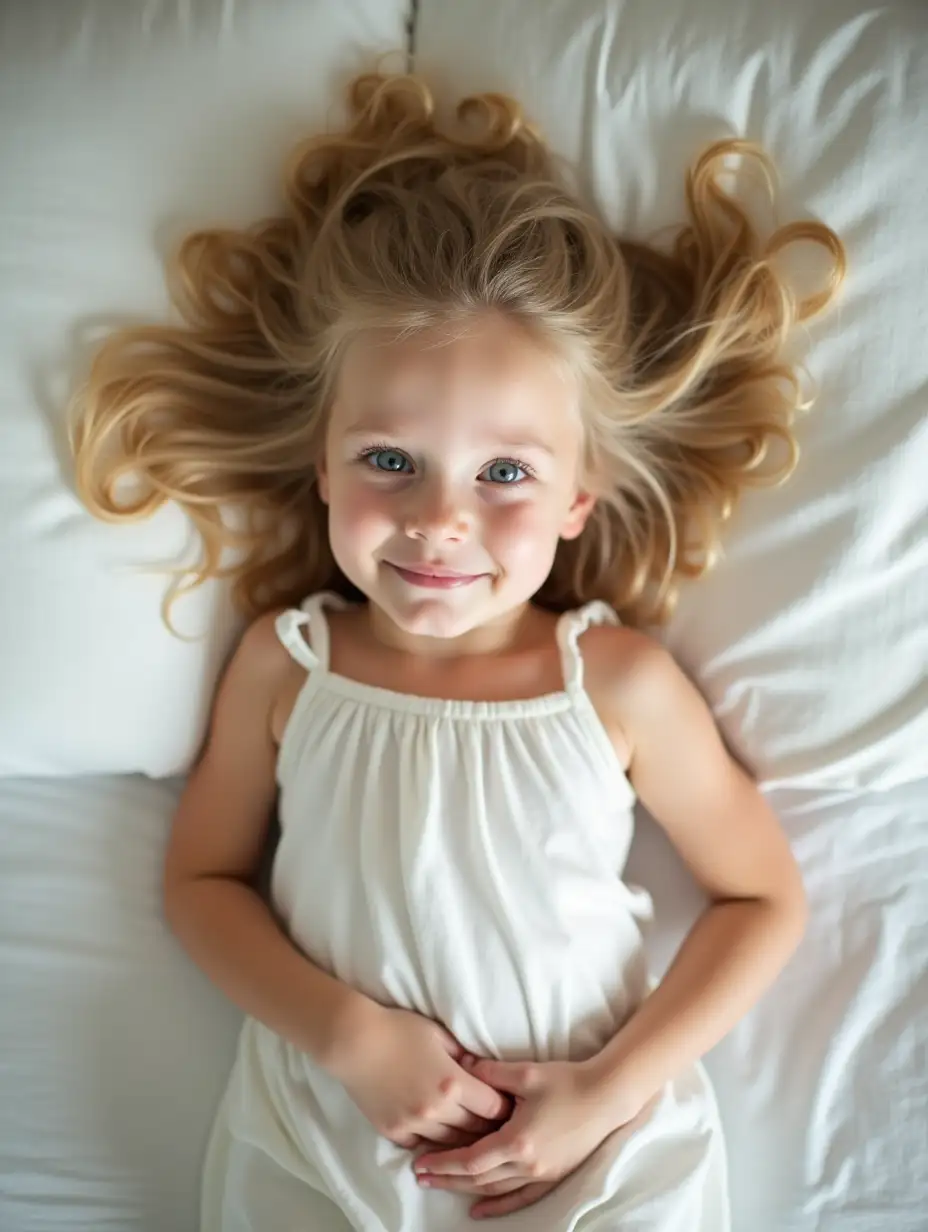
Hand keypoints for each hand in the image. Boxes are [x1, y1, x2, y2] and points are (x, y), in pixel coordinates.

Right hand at [329, 1003, 511, 1151]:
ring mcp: (414, 1125)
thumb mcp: (439, 1034)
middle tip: (499, 1127)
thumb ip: (463, 1056)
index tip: (511, 1106)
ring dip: (463, 1140)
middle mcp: (437, 1110)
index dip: (505, 1107)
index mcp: (453, 1083)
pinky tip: (440, 1137)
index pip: (494, 1107)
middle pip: (476, 1131)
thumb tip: (481, 1070)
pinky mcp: (394, 1133)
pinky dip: (433, 1142)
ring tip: (473, 1137)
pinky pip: (422, 1146)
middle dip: (489, 1128)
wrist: (354, 1042)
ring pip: (451, 1144)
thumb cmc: (398, 1029)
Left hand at [413, 1055, 635, 1218]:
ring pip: (494, 1189)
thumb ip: (490, 1072)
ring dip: (464, 1190)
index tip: (419, 1162)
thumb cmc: (567, 1081)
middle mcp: (527, 1164)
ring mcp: (541, 1174)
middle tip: (420, 1176)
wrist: (606, 1096)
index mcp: (517, 1140)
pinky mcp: (553, 1176)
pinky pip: (520, 1198)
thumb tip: (462, 1065)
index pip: (470, 1159)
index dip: (443, 1162)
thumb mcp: (526, 1073)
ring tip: (439, 1187)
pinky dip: (498, 1206)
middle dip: (446, 1178)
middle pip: (477, 1178)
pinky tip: (479, 1210)